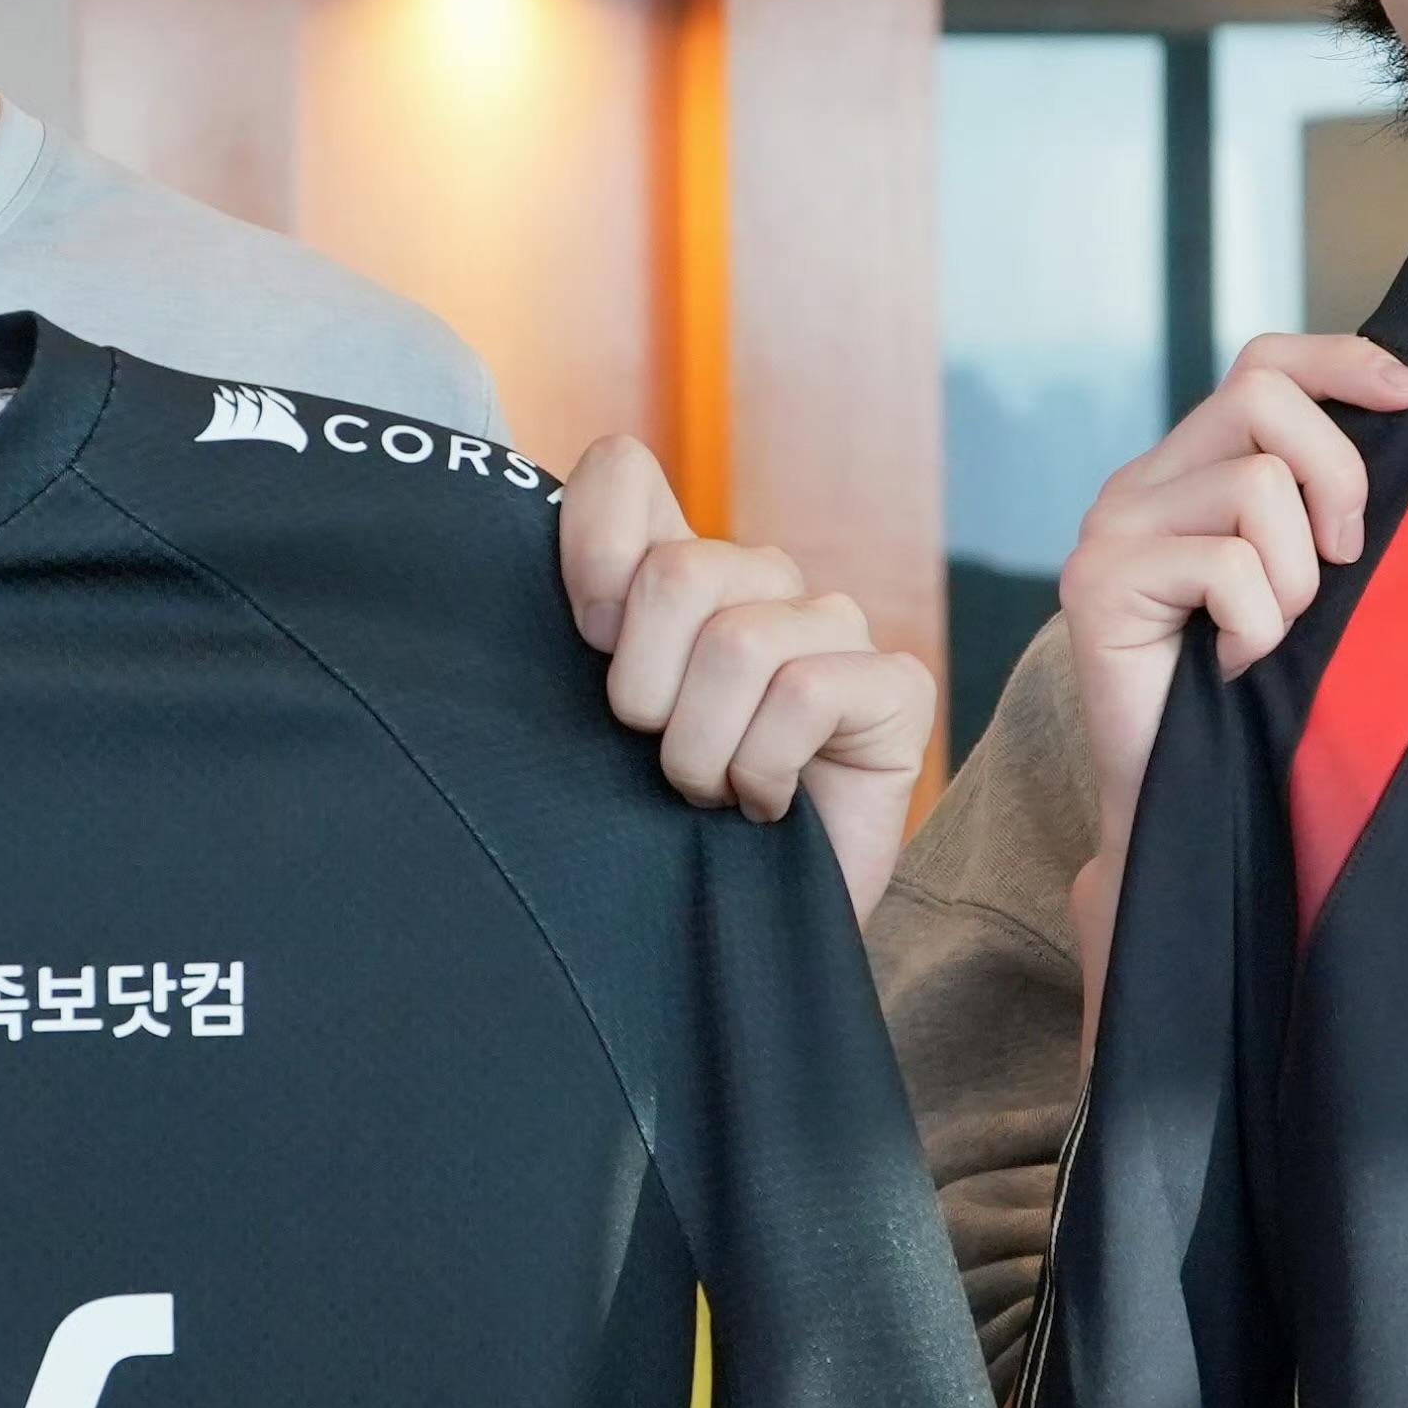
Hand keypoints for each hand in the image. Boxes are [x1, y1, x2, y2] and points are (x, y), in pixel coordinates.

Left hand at [553, 438, 940, 923]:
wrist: (738, 935)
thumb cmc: (654, 833)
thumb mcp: (581, 729)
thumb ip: (564, 642)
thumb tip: (510, 567)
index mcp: (676, 567)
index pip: (622, 471)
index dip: (588, 549)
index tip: (586, 644)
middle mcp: (758, 579)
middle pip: (677, 573)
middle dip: (645, 696)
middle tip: (656, 758)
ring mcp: (835, 625)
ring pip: (739, 641)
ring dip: (702, 751)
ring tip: (711, 793)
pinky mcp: (897, 684)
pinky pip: (804, 692)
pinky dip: (764, 770)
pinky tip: (769, 804)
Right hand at [1048, 329, 1407, 1004]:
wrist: (1184, 813)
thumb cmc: (1260, 705)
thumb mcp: (1308, 587)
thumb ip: (1323, 510)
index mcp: (1189, 471)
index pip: (1263, 362)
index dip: (1342, 361)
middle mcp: (1139, 484)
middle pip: (1259, 397)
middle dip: (1335, 474)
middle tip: (1345, 564)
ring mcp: (1110, 529)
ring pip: (1255, 488)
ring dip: (1295, 580)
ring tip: (1273, 640)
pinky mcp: (1097, 584)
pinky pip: (1227, 567)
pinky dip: (1258, 627)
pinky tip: (1237, 668)